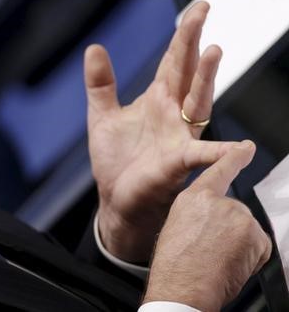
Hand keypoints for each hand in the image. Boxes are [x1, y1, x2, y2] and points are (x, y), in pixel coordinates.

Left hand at [85, 1, 231, 261]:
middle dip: (194, 41)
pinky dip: (223, 153)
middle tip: (202, 11)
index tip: (198, 8)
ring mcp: (180, 136)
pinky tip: (243, 148)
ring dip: (207, 77)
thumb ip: (101, 83)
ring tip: (214, 51)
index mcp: (158, 99)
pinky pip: (203, 155)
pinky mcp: (178, 163)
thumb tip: (94, 47)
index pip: (174, 61)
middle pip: (189, 71)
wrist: (116, 199)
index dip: (184, 35)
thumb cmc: (116, 160)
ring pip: (198, 101)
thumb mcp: (102, 115)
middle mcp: (174, 113)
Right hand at [144, 144, 271, 310]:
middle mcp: (219, 202)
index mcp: (194, 197)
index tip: (245, 147)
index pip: (219, 170)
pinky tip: (230, 264)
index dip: (234, 157)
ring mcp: (239, 218)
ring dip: (239, 244)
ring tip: (217, 259)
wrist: (183, 287)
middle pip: (235, 212)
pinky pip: (260, 246)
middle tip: (210, 249)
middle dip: (229, 230)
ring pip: (248, 230)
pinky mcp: (255, 236)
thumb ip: (200, 214)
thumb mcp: (178, 226)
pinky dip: (251, 257)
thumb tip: (214, 219)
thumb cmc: (174, 264)